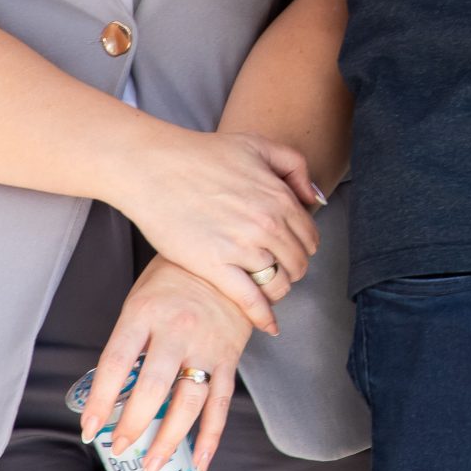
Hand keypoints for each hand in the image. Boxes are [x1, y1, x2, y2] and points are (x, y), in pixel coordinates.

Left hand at [81, 258, 252, 470]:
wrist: (228, 254)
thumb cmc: (175, 276)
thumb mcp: (141, 296)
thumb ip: (128, 339)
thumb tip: (107, 389)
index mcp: (145, 311)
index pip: (116, 362)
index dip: (101, 400)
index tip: (89, 428)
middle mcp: (177, 329)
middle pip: (153, 387)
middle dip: (133, 425)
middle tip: (120, 448)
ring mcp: (207, 344)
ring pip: (189, 400)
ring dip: (169, 438)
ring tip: (153, 464)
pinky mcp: (230, 355)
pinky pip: (221, 401)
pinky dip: (212, 435)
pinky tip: (200, 461)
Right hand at [115, 131, 322, 336]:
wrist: (156, 167)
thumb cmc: (202, 154)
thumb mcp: (258, 145)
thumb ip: (295, 167)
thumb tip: (314, 198)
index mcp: (280, 198)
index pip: (309, 237)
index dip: (302, 248)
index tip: (290, 253)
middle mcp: (268, 225)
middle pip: (297, 263)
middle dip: (291, 270)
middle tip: (277, 271)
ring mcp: (242, 247)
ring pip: (278, 284)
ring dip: (277, 291)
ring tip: (267, 291)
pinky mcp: (214, 266)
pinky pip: (250, 300)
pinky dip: (263, 316)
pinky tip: (268, 326)